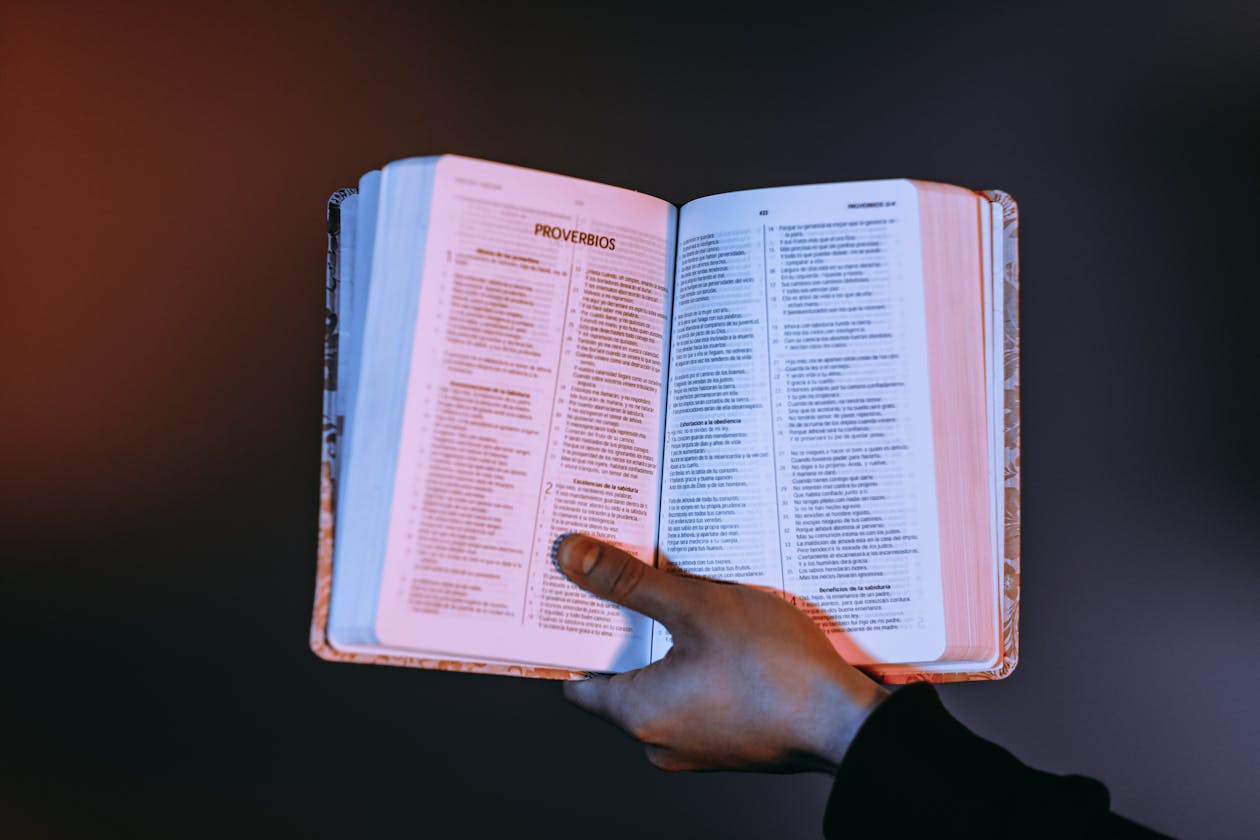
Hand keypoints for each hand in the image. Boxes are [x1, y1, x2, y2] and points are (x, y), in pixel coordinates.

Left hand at [553, 534, 888, 772]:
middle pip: (624, 675)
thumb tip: (571, 558)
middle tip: (631, 575)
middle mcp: (660, 740)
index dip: (575, 633)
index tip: (575, 595)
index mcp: (639, 716)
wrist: (850, 723)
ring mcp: (698, 743)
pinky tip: (723, 624)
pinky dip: (702, 659)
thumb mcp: (697, 607)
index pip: (578, 678)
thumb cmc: (776, 670)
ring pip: (666, 679)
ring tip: (683, 590)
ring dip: (671, 638)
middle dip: (629, 624)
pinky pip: (698, 691)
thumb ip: (630, 582)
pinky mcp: (731, 736)